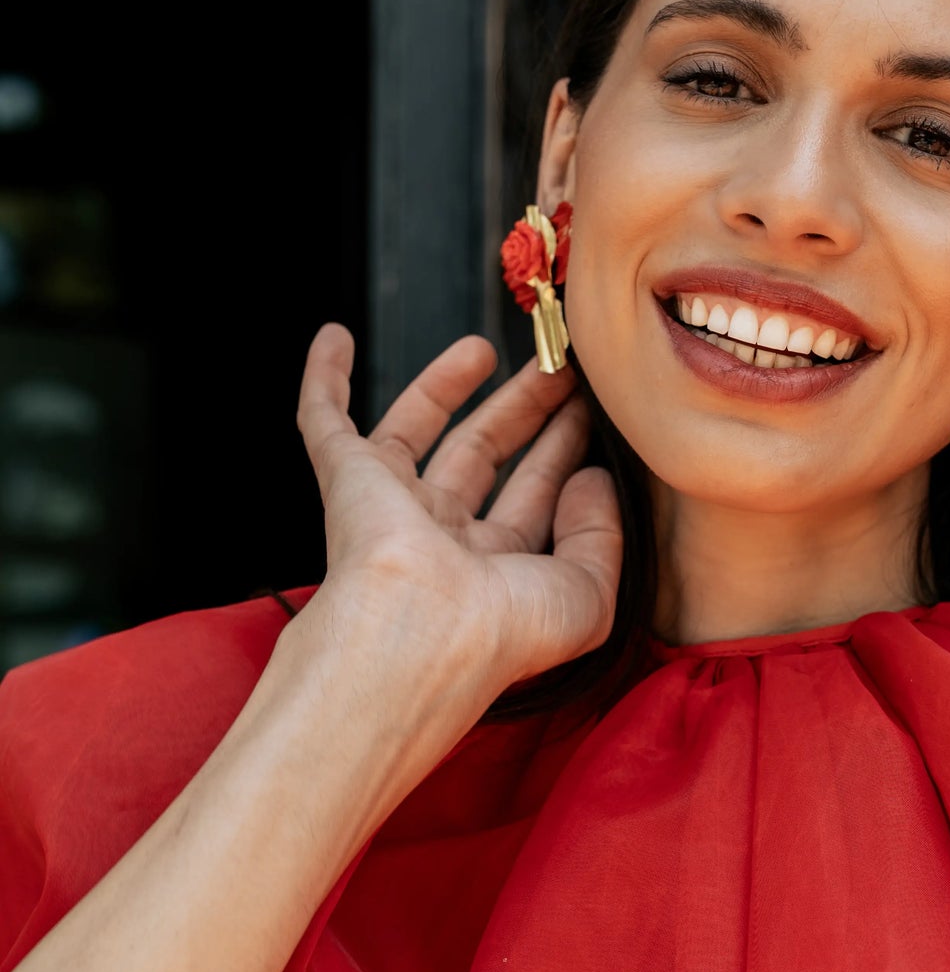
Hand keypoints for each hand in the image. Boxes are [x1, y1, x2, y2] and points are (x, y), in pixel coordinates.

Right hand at [290, 324, 621, 733]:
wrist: (415, 635)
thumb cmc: (502, 631)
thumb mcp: (587, 594)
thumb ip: (602, 534)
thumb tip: (592, 478)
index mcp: (495, 573)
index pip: (534, 498)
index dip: (563, 450)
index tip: (595, 407)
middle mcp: (441, 541)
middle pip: (484, 456)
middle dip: (522, 410)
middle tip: (559, 367)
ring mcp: (389, 508)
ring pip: (417, 430)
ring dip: (445, 385)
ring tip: (486, 345)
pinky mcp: (346, 480)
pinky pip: (325, 419)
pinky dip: (326, 379)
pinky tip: (336, 337)